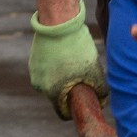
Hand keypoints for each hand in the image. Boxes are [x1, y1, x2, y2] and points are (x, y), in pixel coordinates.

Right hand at [29, 0, 106, 117]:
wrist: (58, 23)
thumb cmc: (76, 48)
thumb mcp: (93, 70)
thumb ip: (100, 90)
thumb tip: (103, 100)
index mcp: (52, 93)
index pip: (63, 113)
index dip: (75, 111)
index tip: (85, 102)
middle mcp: (39, 86)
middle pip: (58, 97)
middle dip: (71, 92)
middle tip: (83, 78)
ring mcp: (34, 73)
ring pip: (52, 83)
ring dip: (63, 79)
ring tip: (74, 64)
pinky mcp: (33, 61)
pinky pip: (47, 71)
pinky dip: (56, 68)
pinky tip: (66, 56)